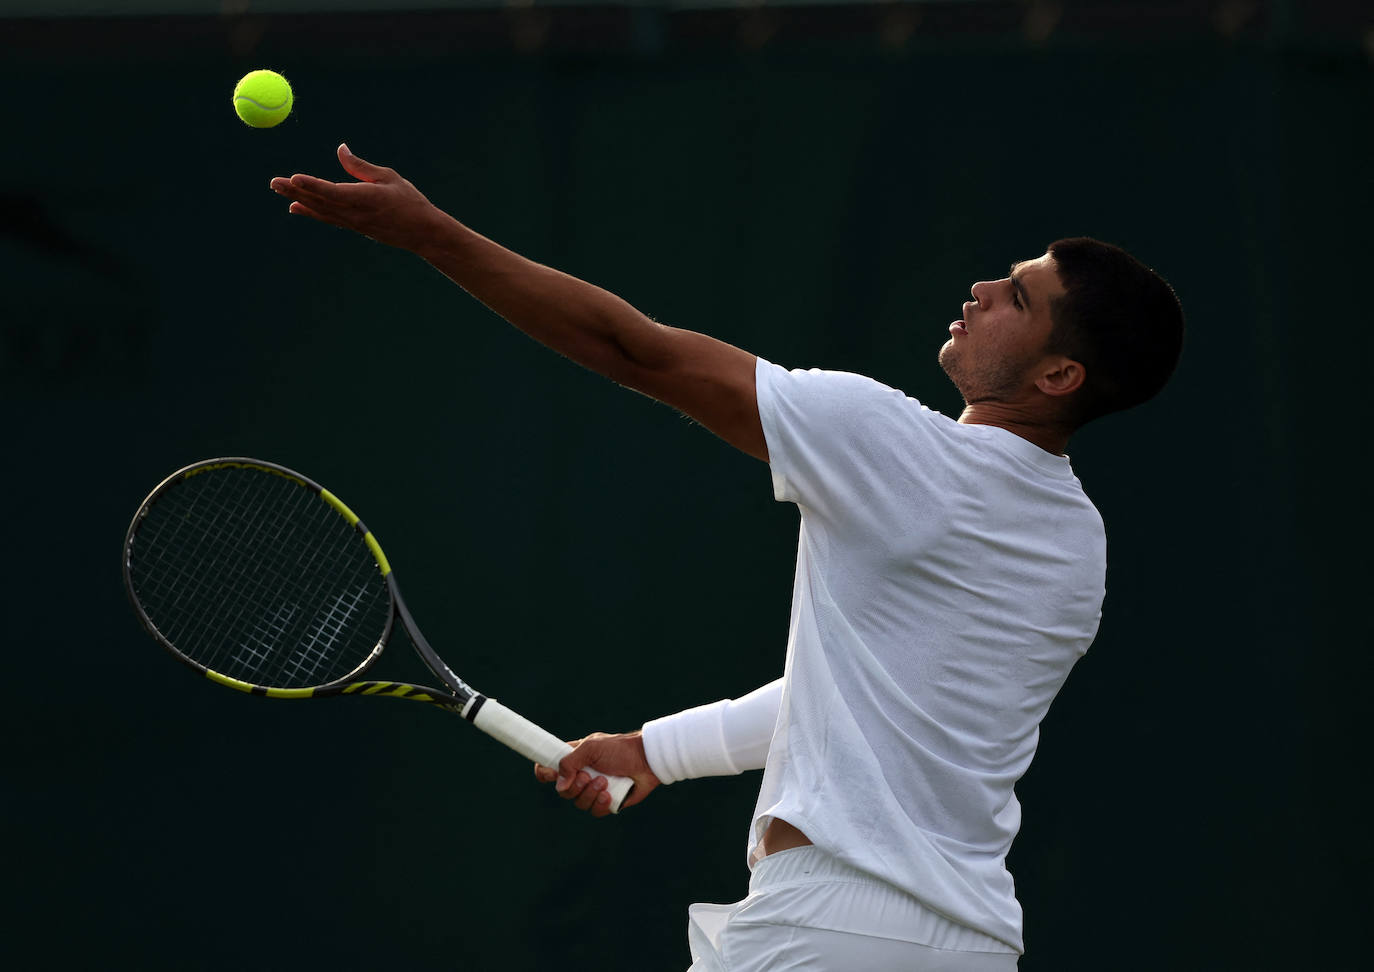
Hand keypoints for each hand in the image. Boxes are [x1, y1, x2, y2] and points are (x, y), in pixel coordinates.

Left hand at [269, 144, 447, 251]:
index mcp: (366, 198)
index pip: (333, 191)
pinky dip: (310, 212)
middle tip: (274, 182)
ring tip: (279, 189)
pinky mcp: (354, 227)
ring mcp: (353, 222)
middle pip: (320, 201)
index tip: (294, 177)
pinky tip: (295, 207)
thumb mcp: (388, 178)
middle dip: (296, 191)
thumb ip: (360, 166)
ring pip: (321, 210)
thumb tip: (340, 148)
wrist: (422, 233)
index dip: (312, 185)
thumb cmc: (409, 201)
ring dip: (298, 199)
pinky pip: (327, 218)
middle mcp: (356, 213)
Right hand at [534, 730, 660, 817]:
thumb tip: (559, 785)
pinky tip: (609, 794)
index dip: (545, 773)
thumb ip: (570, 762)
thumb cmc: (619, 749)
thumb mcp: (591, 748)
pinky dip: (600, 804)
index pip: (551, 767)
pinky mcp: (607, 802)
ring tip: (605, 782)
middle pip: (563, 791)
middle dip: (575, 786)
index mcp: (575, 759)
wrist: (647, 760)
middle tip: (589, 775)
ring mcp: (594, 790)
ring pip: (579, 803)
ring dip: (590, 794)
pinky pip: (595, 811)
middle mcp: (582, 775)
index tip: (548, 775)